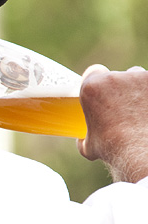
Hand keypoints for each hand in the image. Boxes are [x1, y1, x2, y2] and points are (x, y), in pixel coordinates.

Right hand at [77, 64, 147, 181]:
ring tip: (140, 109)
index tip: (103, 91)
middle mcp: (113, 78)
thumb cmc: (113, 149)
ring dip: (138, 88)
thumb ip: (83, 139)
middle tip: (124, 107)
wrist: (141, 151)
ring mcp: (138, 78)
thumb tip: (81, 141)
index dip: (98, 80)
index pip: (94, 72)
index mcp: (91, 88)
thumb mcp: (89, 147)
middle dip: (121, 88)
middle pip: (118, 75)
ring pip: (138, 78)